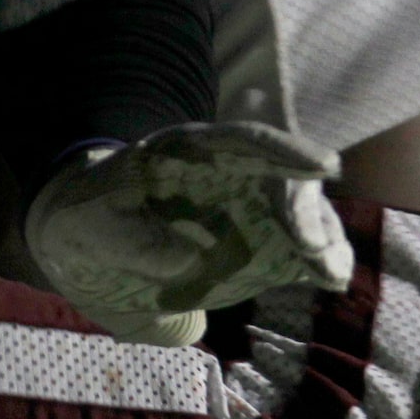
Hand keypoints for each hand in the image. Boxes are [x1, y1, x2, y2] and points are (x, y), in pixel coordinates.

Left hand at [24, 122, 353, 347]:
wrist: (94, 235)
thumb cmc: (91, 217)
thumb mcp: (92, 224)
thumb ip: (133, 240)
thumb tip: (190, 260)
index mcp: (186, 152)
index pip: (239, 139)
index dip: (281, 149)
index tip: (321, 164)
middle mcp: (230, 172)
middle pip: (283, 177)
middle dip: (305, 206)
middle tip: (309, 245)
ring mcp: (250, 207)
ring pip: (302, 212)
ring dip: (322, 238)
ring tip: (325, 270)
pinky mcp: (260, 243)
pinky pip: (300, 247)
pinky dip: (319, 261)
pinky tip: (328, 278)